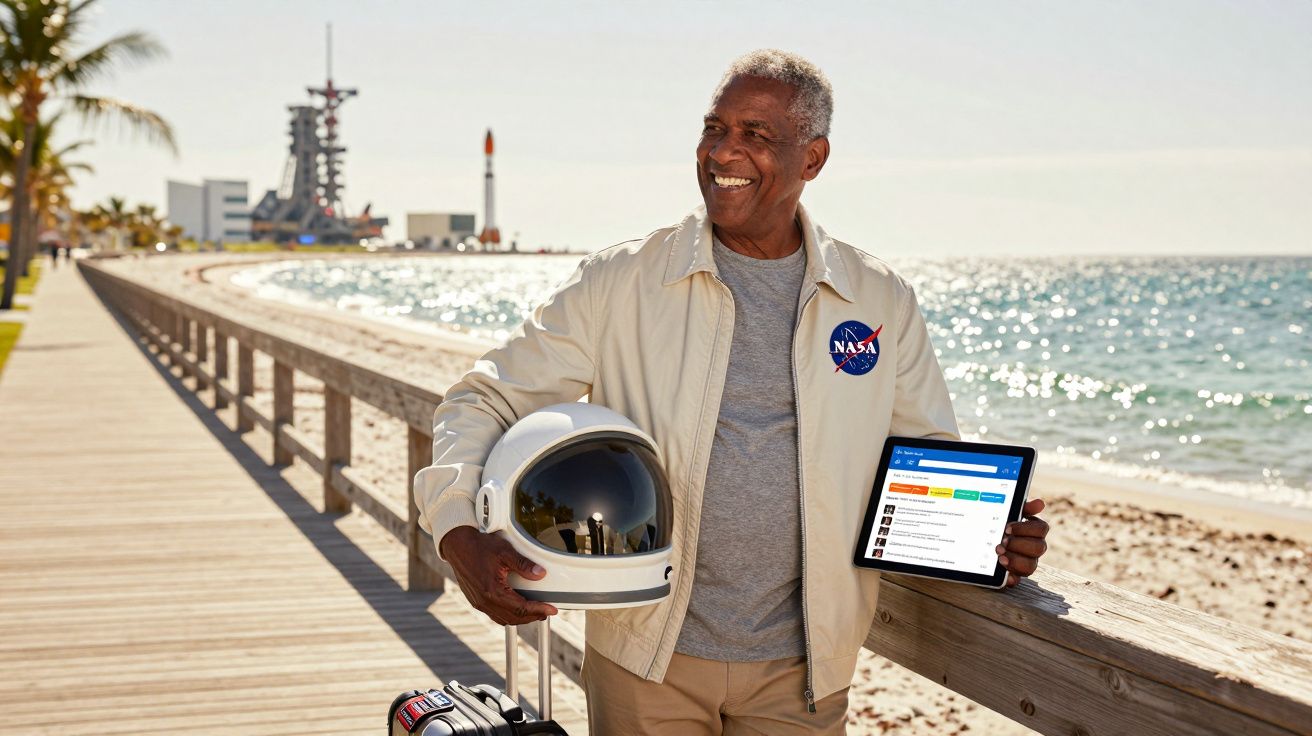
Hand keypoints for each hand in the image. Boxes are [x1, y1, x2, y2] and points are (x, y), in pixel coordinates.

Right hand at [439, 526, 557, 624]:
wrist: (457, 545)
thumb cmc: (478, 547)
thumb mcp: (504, 552)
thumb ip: (523, 565)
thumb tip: (540, 574)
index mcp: (492, 591)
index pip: (521, 608)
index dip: (539, 610)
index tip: (552, 609)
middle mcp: (485, 601)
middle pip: (514, 618)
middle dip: (532, 616)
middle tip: (546, 611)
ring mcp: (479, 603)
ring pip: (504, 618)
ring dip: (520, 618)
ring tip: (534, 611)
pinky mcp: (476, 600)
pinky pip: (494, 614)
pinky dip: (508, 615)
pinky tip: (515, 608)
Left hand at [995, 498, 1048, 587]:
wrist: (980, 537)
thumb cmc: (1000, 523)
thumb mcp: (1008, 512)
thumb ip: (1023, 507)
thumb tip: (1040, 503)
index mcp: (1034, 531)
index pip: (1041, 529)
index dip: (1025, 528)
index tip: (1007, 528)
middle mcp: (1034, 548)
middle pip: (1038, 548)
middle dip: (1019, 544)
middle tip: (1002, 542)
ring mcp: (1026, 562)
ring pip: (1031, 566)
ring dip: (1015, 560)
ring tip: (999, 555)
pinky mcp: (1015, 574)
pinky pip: (1018, 580)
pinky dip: (1012, 578)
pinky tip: (1004, 575)